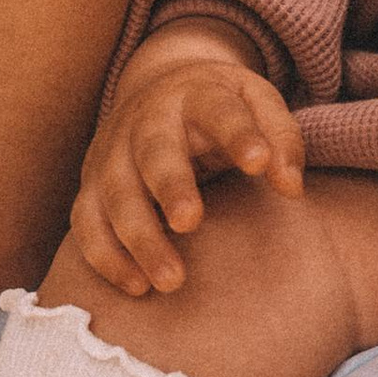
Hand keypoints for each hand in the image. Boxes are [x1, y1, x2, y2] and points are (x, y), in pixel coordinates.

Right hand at [71, 30, 305, 296]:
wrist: (158, 89)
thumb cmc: (220, 108)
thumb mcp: (257, 102)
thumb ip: (281, 140)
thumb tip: (291, 187)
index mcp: (196, 94)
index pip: (219, 110)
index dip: (239, 134)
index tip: (259, 163)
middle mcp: (147, 120)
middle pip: (154, 152)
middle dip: (169, 186)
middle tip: (190, 221)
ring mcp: (112, 152)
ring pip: (115, 194)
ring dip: (139, 238)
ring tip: (172, 281)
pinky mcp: (91, 185)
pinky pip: (86, 223)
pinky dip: (106, 256)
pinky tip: (137, 287)